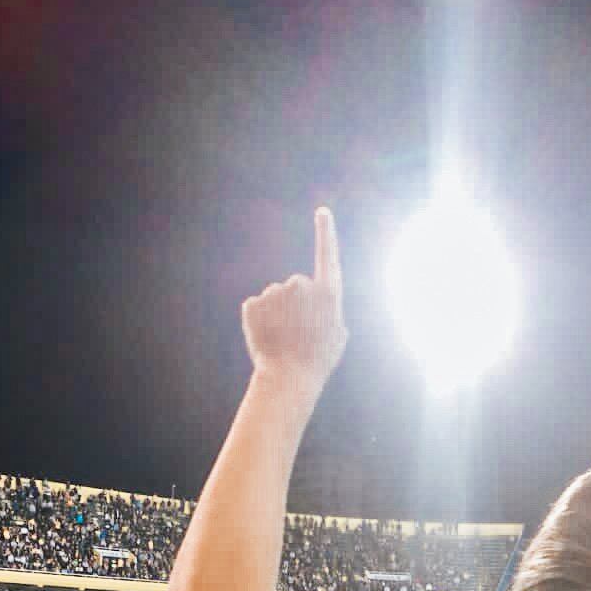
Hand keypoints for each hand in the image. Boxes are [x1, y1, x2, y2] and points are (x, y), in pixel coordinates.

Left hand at [242, 207, 348, 395]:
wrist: (289, 377)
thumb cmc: (319, 360)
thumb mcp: (337, 335)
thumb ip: (330, 311)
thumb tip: (319, 305)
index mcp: (327, 292)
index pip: (327, 255)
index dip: (325, 233)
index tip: (322, 212)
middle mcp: (300, 285)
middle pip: (297, 285)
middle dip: (296, 303)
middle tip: (299, 331)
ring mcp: (275, 292)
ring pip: (275, 298)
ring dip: (278, 314)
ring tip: (283, 338)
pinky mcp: (253, 302)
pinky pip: (257, 308)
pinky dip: (260, 320)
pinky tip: (268, 337)